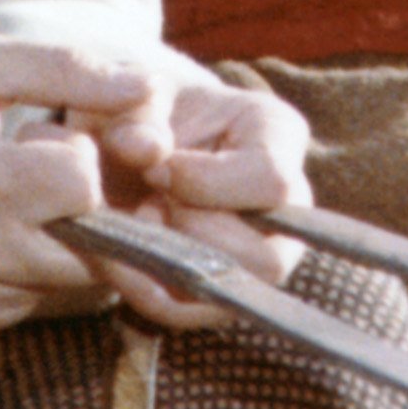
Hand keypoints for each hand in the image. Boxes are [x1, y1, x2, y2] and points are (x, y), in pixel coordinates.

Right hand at [0, 31, 150, 345]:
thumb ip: (60, 69)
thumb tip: (145, 86)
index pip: (82, 186)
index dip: (78, 157)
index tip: (45, 140)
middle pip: (87, 250)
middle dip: (82, 210)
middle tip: (36, 175)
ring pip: (59, 286)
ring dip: (52, 243)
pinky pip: (18, 309)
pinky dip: (15, 272)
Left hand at [59, 66, 308, 327]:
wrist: (120, 137)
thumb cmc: (138, 106)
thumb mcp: (132, 96)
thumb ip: (139, 117)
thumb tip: (149, 152)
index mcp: (276, 133)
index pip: (271, 181)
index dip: (205, 183)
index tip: (155, 168)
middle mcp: (286, 203)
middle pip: (267, 258)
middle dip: (192, 235)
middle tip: (147, 203)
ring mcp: (262, 251)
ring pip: (233, 292)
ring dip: (172, 265)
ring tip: (139, 220)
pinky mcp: (224, 285)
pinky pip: (194, 312)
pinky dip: (148, 289)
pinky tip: (122, 253)